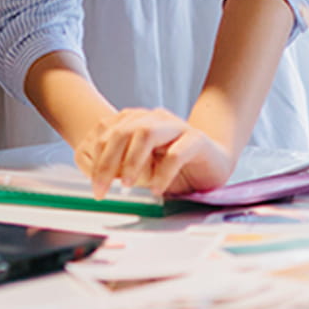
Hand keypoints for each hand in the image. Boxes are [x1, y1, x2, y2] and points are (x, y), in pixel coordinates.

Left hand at [75, 107, 234, 197]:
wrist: (214, 163)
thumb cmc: (175, 168)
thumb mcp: (142, 170)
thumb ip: (121, 169)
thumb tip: (98, 181)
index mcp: (138, 121)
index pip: (108, 133)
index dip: (96, 159)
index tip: (95, 187)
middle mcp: (155, 119)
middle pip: (123, 131)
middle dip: (108, 162)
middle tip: (103, 189)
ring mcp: (176, 127)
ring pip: (146, 132)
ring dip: (132, 160)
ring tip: (127, 184)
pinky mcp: (196, 140)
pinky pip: (176, 152)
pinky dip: (163, 172)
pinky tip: (157, 189)